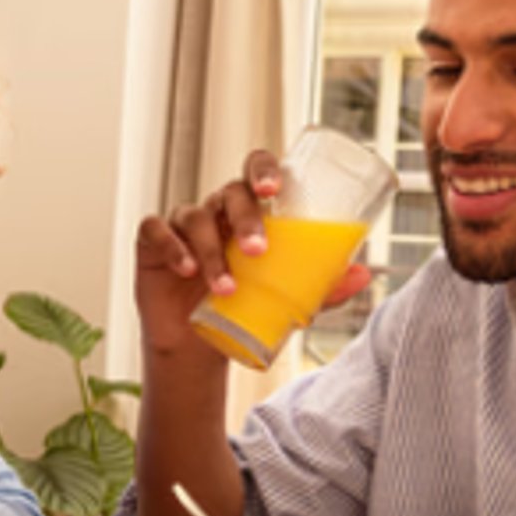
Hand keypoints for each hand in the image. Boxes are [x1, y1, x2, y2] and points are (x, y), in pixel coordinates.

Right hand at [135, 149, 368, 357]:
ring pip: (195, 218)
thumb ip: (322, 286)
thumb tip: (363, 274)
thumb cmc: (243, 308)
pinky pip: (156, 231)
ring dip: (212, 253)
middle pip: (229, 192)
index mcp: (250, 210)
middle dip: (245, 219)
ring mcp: (182, 223)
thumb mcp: (285, 298)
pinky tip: (186, 269)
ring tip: (226, 289)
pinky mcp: (152, 242)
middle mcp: (216, 209)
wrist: (200, 345)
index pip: (255, 171)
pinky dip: (173, 248)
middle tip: (258, 251)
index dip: (264, 170)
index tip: (276, 189)